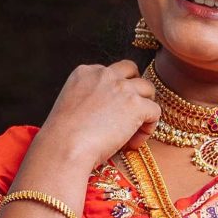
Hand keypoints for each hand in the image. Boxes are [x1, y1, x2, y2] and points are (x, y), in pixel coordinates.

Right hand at [28, 58, 158, 179]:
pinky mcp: (135, 105)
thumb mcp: (69, 106)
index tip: (110, 113)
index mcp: (84, 72)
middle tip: (132, 111)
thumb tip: (105, 112)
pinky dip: (149, 128)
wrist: (64, 147)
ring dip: (145, 108)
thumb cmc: (62, 137)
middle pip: (131, 70)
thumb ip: (88, 99)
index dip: (114, 91)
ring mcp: (122, 88)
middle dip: (135, 88)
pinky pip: (155, 111)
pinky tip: (134, 142)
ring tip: (134, 131)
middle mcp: (104, 74)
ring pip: (148, 89)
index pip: (109, 72)